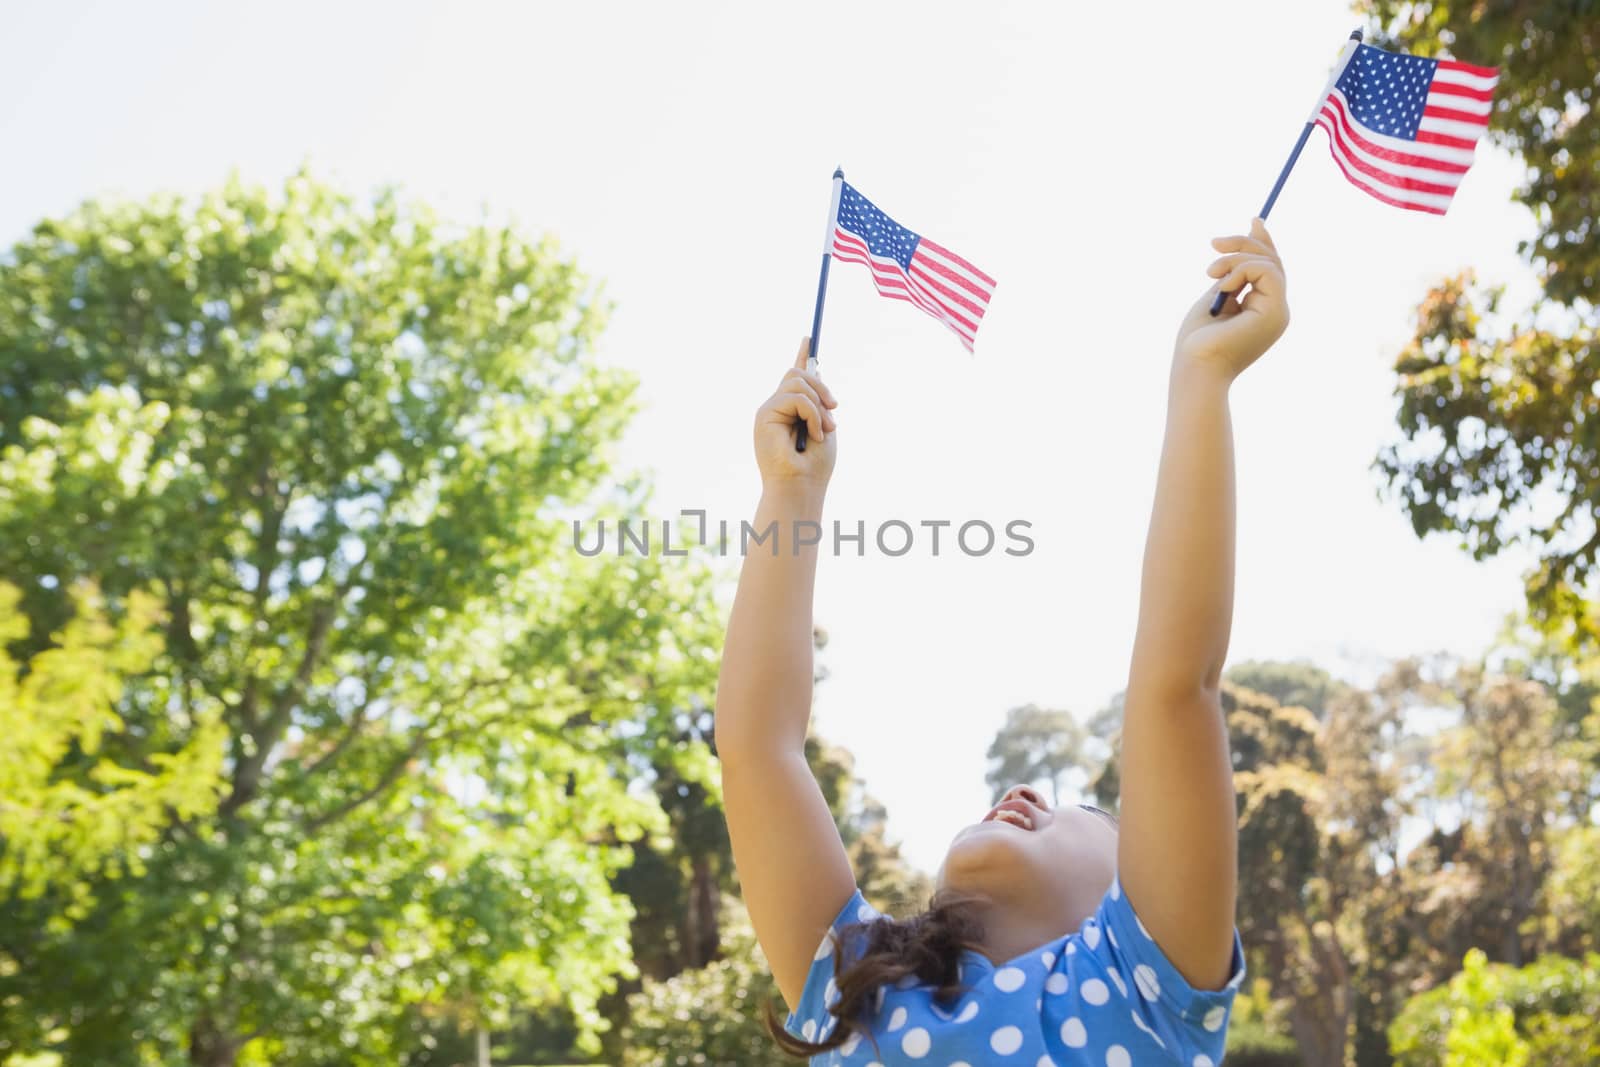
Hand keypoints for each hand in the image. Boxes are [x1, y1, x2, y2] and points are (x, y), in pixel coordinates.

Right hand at [753, 338, 837, 488]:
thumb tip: (815, 371)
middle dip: (820, 386)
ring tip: (823, 429)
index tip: (809, 338)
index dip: (802, 356)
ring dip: (818, 404)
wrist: (800, 486)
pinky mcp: (763, 414)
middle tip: (834, 410)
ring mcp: (769, 410)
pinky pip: (794, 397)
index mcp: (792, 411)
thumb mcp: (824, 426)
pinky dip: (811, 413)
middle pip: (797, 373)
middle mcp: (777, 407)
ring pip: (796, 381)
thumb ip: (817, 401)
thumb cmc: (814, 465)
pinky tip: (814, 433)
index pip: (794, 378)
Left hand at [1173, 218, 1289, 381]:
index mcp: (1262, 310)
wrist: (1196, 368)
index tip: (1254, 219)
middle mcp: (1275, 311)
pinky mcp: (1275, 312)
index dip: (1264, 243)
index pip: (1271, 269)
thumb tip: (1235, 250)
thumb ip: (1230, 276)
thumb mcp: (1215, 299)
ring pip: (1269, 263)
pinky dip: (1241, 270)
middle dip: (1245, 244)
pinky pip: (1267, 272)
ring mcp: (1278, 313)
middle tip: (1214, 243)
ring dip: (1236, 259)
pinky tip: (1221, 286)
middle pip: (1273, 262)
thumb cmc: (1196, 342)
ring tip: (1210, 272)